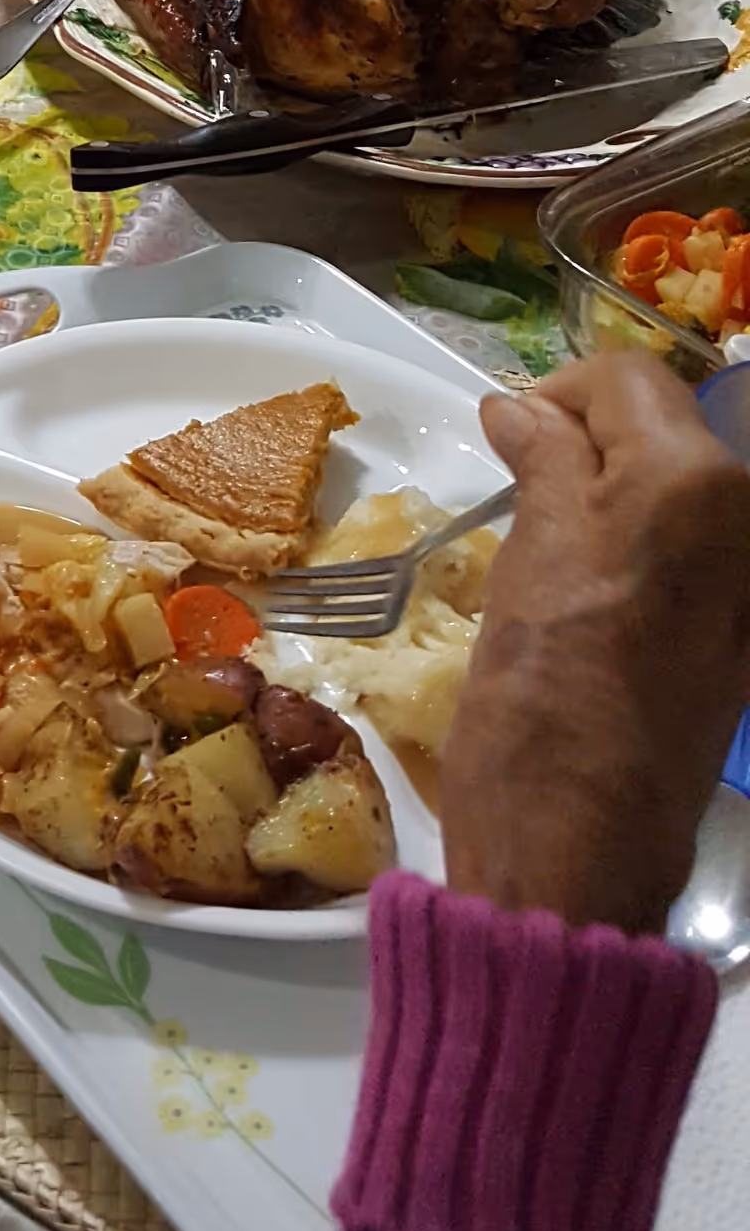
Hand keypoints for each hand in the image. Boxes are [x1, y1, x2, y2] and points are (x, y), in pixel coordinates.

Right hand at [441, 354, 749, 932]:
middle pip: (665, 432)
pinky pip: (692, 560)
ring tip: (549, 557)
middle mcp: (748, 524)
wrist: (578, 850)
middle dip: (590, 448)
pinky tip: (589, 605)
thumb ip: (544, 458)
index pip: (628, 380)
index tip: (506, 436)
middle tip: (519, 497)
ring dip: (613, 503)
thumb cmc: (540, 695)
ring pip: (678, 496)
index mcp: (698, 483)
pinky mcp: (741, 645)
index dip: (559, 393)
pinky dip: (640, 556)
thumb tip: (523, 408)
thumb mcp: (532, 554)